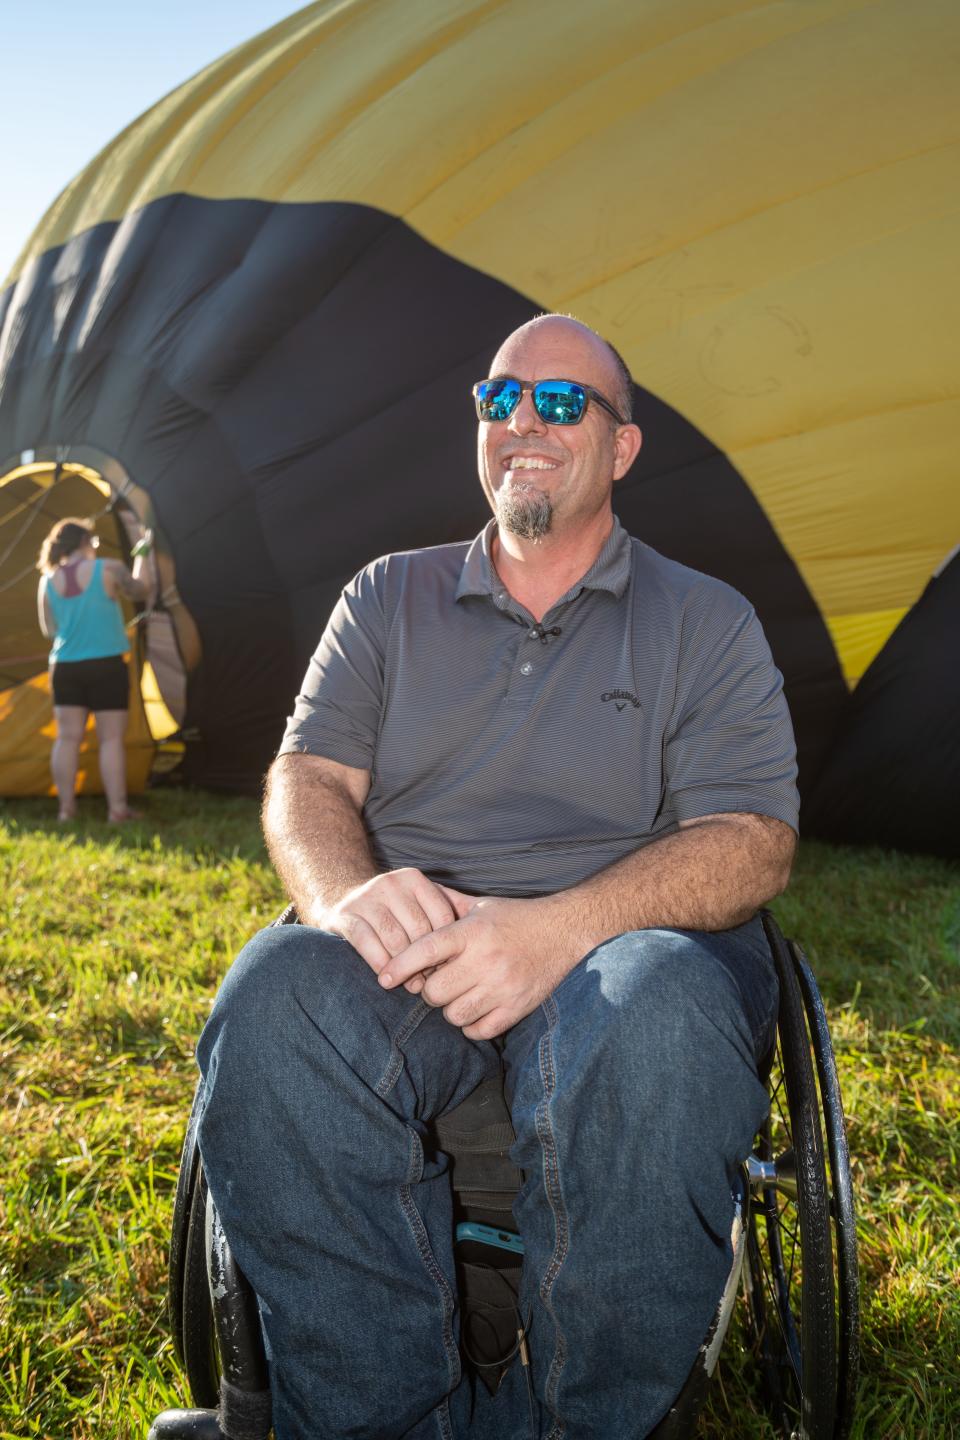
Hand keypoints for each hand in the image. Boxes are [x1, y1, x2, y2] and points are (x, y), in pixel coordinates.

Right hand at [314, 869, 468, 991]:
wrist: (340, 896)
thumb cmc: (390, 910)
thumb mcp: (413, 904)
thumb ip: (436, 918)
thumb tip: (466, 953)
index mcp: (413, 879)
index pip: (441, 915)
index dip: (448, 946)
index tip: (449, 966)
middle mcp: (390, 883)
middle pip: (419, 929)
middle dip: (427, 960)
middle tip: (431, 981)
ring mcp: (366, 897)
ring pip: (394, 939)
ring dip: (405, 968)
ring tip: (412, 985)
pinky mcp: (345, 915)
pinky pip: (368, 944)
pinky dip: (380, 964)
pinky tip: (386, 979)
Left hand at [378, 894, 579, 1038]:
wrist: (564, 931)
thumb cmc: (514, 918)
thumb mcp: (479, 904)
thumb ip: (445, 902)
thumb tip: (413, 891)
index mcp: (472, 932)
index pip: (425, 951)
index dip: (400, 966)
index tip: (384, 978)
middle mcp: (486, 959)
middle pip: (434, 992)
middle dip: (431, 990)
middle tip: (442, 981)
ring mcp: (503, 986)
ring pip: (453, 1015)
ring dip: (452, 1009)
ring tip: (462, 994)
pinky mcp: (517, 1008)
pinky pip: (477, 1031)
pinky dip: (472, 1025)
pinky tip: (478, 1008)